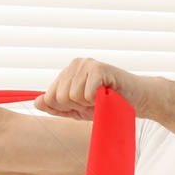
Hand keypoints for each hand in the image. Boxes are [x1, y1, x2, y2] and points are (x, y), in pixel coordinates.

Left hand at [35, 58, 158, 120]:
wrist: (136, 100)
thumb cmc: (108, 104)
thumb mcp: (78, 109)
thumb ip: (56, 106)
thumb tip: (37, 102)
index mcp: (67, 73)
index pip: (49, 97)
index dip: (67, 108)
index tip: (84, 105)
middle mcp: (75, 65)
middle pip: (60, 97)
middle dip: (78, 106)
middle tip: (95, 102)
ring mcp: (87, 64)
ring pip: (72, 96)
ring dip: (89, 104)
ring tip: (102, 98)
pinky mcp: (100, 68)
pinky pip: (86, 94)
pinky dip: (97, 101)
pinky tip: (107, 94)